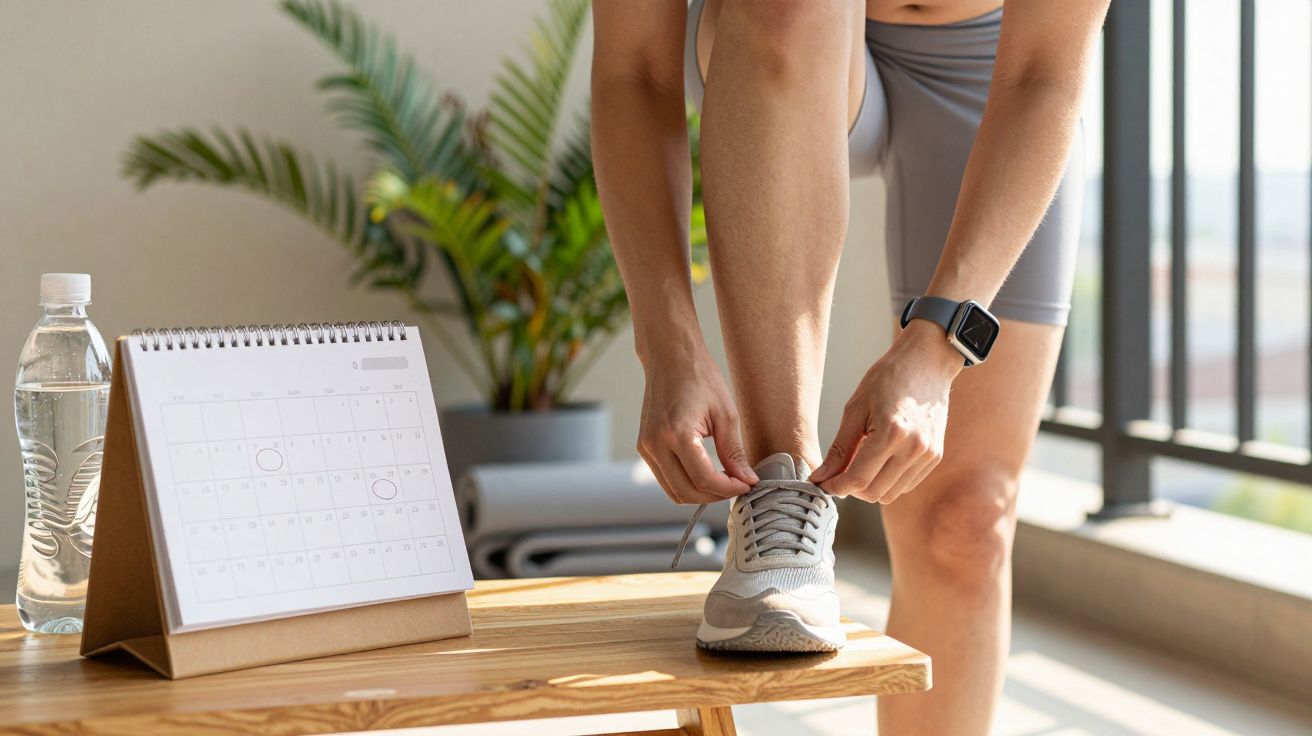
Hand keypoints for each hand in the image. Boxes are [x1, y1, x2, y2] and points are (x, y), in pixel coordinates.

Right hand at [637, 347, 758, 503]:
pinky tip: (706, 473)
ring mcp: (646, 447)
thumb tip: (746, 480)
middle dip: (715, 496)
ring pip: (673, 491)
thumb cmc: (700, 377)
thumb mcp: (726, 414)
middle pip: (686, 492)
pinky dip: (686, 483)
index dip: (729, 488)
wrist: (670, 356)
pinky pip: (665, 478)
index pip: (704, 479)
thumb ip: (734, 452)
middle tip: (738, 485)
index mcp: (677, 433)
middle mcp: (655, 444)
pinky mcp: (644, 447)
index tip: (747, 484)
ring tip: (724, 482)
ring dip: (700, 494)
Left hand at [809, 320, 961, 503]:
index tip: (823, 483)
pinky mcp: (935, 457)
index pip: (858, 479)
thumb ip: (839, 449)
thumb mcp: (855, 409)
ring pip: (890, 494)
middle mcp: (914, 448)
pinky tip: (879, 462)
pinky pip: (906, 485)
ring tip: (859, 464)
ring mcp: (928, 455)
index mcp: (891, 433)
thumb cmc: (887, 379)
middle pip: (874, 492)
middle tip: (838, 473)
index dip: (836, 487)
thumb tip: (821, 477)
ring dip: (870, 487)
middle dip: (851, 489)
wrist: (926, 363)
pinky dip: (888, 481)